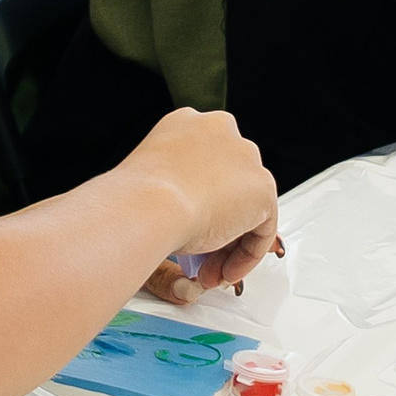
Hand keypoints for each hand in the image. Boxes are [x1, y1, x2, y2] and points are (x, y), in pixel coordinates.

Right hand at [117, 107, 277, 294]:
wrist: (147, 204)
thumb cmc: (133, 199)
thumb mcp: (148, 195)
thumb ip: (169, 208)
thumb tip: (178, 249)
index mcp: (185, 124)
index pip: (205, 163)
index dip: (200, 202)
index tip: (187, 228)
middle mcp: (217, 130)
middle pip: (229, 183)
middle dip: (216, 224)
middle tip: (198, 258)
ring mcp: (243, 155)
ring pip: (246, 206)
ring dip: (229, 243)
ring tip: (208, 271)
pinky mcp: (262, 187)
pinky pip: (262, 228)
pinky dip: (246, 254)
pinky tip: (224, 270)